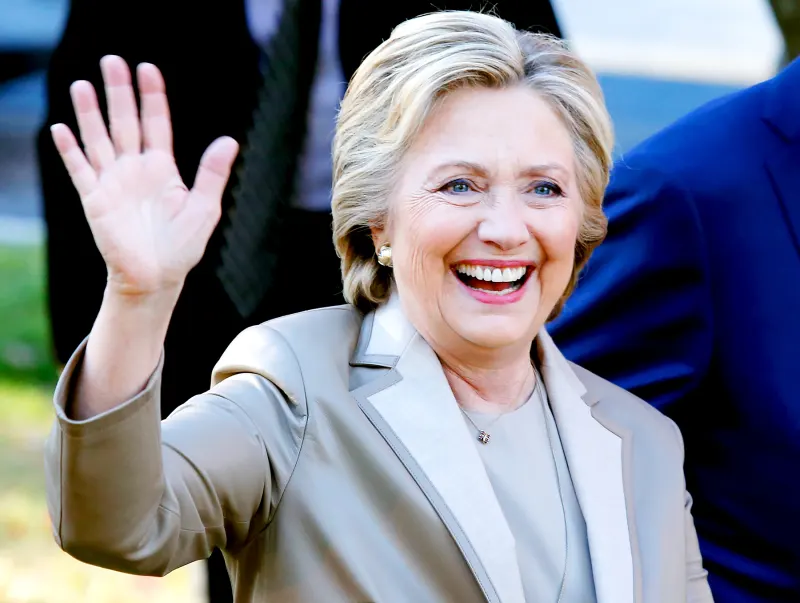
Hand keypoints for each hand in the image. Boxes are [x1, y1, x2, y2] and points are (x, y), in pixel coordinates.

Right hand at [50, 55, 238, 297]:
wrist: (156, 278)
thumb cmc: (182, 246)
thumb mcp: (204, 208)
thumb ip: (212, 173)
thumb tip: (230, 141)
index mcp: (163, 168)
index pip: (156, 123)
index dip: (152, 96)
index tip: (147, 68)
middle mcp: (136, 169)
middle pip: (125, 122)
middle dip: (119, 93)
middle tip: (112, 60)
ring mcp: (113, 182)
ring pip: (99, 139)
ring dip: (90, 114)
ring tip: (82, 85)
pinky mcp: (95, 200)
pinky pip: (79, 170)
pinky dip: (70, 151)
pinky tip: (61, 128)